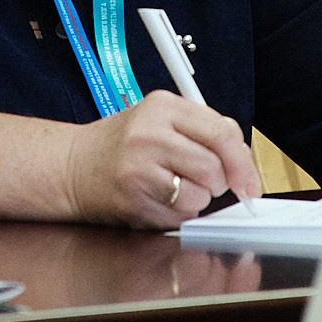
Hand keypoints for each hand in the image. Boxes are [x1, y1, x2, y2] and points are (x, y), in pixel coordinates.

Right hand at [64, 93, 262, 228]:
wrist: (71, 166)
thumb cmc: (120, 146)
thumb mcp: (159, 120)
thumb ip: (201, 130)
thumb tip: (242, 159)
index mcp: (163, 105)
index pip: (222, 132)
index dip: (243, 163)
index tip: (250, 183)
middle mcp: (151, 133)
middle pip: (214, 166)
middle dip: (217, 182)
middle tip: (199, 180)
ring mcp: (140, 166)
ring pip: (200, 194)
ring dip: (196, 199)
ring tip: (171, 188)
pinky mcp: (134, 198)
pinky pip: (180, 215)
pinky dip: (178, 214)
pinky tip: (157, 200)